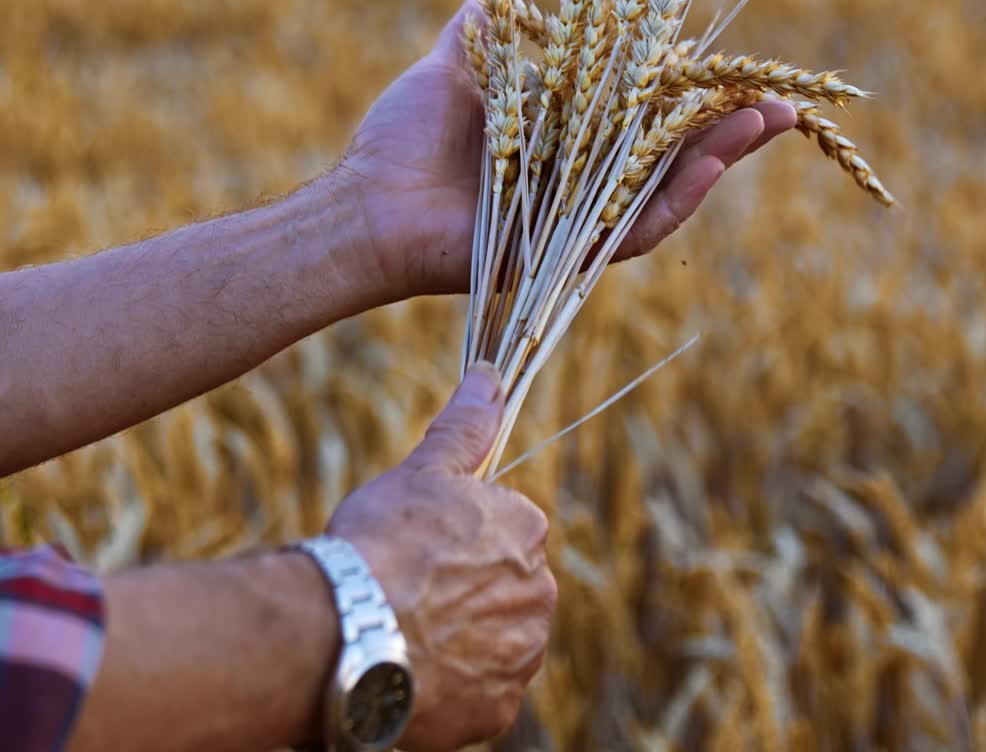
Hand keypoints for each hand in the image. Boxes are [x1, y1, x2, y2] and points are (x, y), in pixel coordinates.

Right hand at [327, 365, 554, 750]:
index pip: (503, 530)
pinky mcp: (497, 709)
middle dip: (464, 590)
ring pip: (493, 641)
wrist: (346, 633)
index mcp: (527, 530)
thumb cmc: (381, 544)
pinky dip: (451, 685)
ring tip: (406, 632)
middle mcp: (538, 593)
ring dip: (460, 639)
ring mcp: (520, 655)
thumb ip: (464, 429)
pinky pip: (478, 693)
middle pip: (502, 587)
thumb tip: (490, 376)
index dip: (456, 539)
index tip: (420, 548)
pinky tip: (413, 670)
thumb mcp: (422, 472)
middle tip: (409, 592)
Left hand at [335, 2, 797, 298]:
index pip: (642, 110)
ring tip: (774, 120)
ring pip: (672, 186)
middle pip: (673, 149)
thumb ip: (481, 34)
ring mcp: (581, 216)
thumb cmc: (400, 141)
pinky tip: (716, 161)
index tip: (726, 59)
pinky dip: (680, 195)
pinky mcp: (573, 252)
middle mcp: (582, 179)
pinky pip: (640, 227)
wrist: (366, 206)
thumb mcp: (451, 69)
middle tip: (784, 99)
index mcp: (563, 139)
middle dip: (730, 124)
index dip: (688, 89)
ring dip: (726, 155)